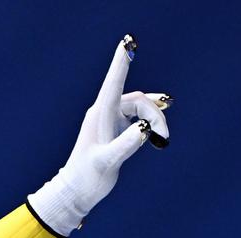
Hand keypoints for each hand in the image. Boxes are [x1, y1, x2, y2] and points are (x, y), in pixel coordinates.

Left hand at [27, 34, 171, 236]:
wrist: (77, 193)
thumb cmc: (87, 178)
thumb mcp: (107, 162)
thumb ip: (125, 145)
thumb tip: (145, 129)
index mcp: (100, 114)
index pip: (113, 82)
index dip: (122, 62)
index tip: (128, 42)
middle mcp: (104, 113)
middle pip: (137, 100)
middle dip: (155, 113)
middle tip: (164, 136)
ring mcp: (110, 120)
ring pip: (140, 108)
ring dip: (155, 118)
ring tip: (163, 137)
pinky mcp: (115, 130)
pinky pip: (138, 117)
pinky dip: (149, 123)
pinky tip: (157, 134)